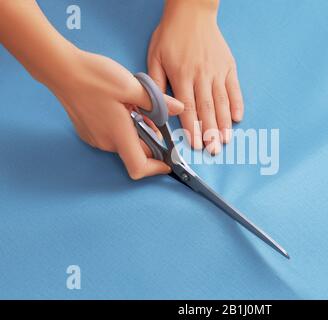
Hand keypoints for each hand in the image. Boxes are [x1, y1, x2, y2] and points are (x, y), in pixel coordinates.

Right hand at [48, 49, 183, 178]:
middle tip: (154, 115)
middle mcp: (106, 142)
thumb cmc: (94, 77)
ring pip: (126, 142)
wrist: (61, 69)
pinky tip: (122, 106)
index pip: (139, 167)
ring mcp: (95, 138)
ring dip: (137, 131)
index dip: (157, 168)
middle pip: (137, 152)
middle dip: (151, 140)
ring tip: (135, 105)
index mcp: (118, 134)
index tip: (168, 161)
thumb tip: (178, 109)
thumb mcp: (132, 86)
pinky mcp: (89, 132)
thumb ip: (158, 101)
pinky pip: (113, 136)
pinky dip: (124, 127)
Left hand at [147, 0, 243, 153]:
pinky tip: (237, 118)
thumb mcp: (155, 56)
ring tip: (226, 140)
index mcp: (182, 75)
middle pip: (207, 109)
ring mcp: (217, 71)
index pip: (188, 108)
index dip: (193, 129)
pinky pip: (234, 88)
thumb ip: (155, 83)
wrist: (192, 12)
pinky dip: (237, 104)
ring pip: (222, 102)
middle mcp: (202, 75)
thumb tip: (154, 107)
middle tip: (213, 150)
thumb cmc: (171, 35)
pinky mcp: (228, 66)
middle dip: (211, 133)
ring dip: (224, 124)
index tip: (196, 144)